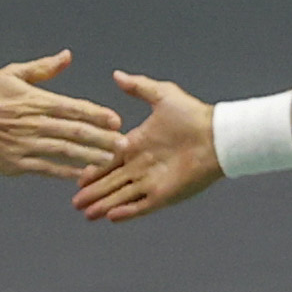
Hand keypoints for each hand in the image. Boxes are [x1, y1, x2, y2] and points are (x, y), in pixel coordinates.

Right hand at [0, 50, 123, 177]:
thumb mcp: (13, 73)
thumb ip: (44, 68)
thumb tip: (68, 56)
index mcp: (37, 100)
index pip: (75, 107)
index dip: (98, 114)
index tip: (116, 120)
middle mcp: (35, 123)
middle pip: (76, 131)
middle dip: (102, 138)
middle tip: (124, 145)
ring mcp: (26, 145)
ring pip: (65, 152)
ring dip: (90, 157)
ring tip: (110, 161)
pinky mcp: (16, 163)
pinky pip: (46, 169)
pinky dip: (65, 173)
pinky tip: (81, 176)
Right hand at [71, 72, 219, 221]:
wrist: (217, 136)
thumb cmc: (193, 115)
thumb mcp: (162, 95)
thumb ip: (138, 87)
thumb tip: (117, 74)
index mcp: (137, 144)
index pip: (109, 160)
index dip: (93, 169)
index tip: (77, 177)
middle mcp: (142, 165)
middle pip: (111, 182)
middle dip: (93, 192)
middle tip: (74, 202)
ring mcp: (152, 182)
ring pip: (121, 196)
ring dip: (104, 204)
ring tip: (86, 214)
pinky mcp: (164, 195)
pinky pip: (141, 205)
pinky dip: (127, 212)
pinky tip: (111, 217)